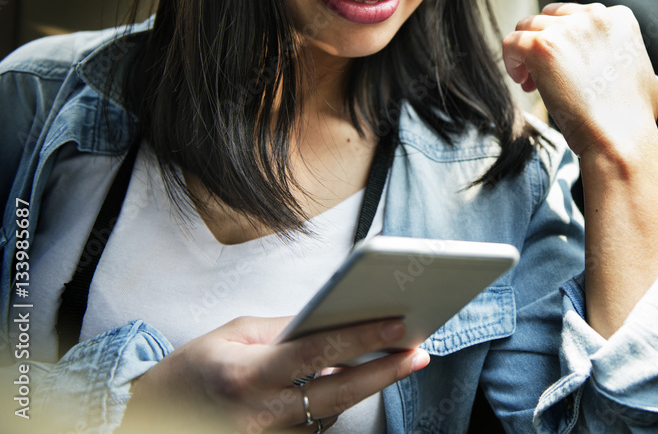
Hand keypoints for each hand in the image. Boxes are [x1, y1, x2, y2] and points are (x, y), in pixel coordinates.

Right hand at [120, 316, 427, 432]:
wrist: (154, 418)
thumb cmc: (193, 369)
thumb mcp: (232, 334)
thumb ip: (285, 329)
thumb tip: (333, 317)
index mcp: (247, 375)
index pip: (316, 352)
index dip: (362, 339)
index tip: (399, 326)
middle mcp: (261, 414)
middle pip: (338, 392)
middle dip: (384, 371)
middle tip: (420, 351)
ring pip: (333, 411)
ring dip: (366, 386)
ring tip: (400, 359)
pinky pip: (318, 425)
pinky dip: (338, 401)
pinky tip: (357, 379)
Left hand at [502, 3, 657, 157]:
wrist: (619, 140)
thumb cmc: (633, 121)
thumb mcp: (653, 84)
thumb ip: (644, 70)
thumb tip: (648, 79)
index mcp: (620, 19)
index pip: (577, 16)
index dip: (567, 42)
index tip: (566, 68)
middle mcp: (594, 16)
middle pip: (551, 18)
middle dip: (545, 43)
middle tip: (544, 75)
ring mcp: (567, 29)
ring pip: (528, 27)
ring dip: (526, 53)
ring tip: (531, 82)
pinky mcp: (542, 46)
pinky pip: (512, 42)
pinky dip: (511, 60)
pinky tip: (522, 81)